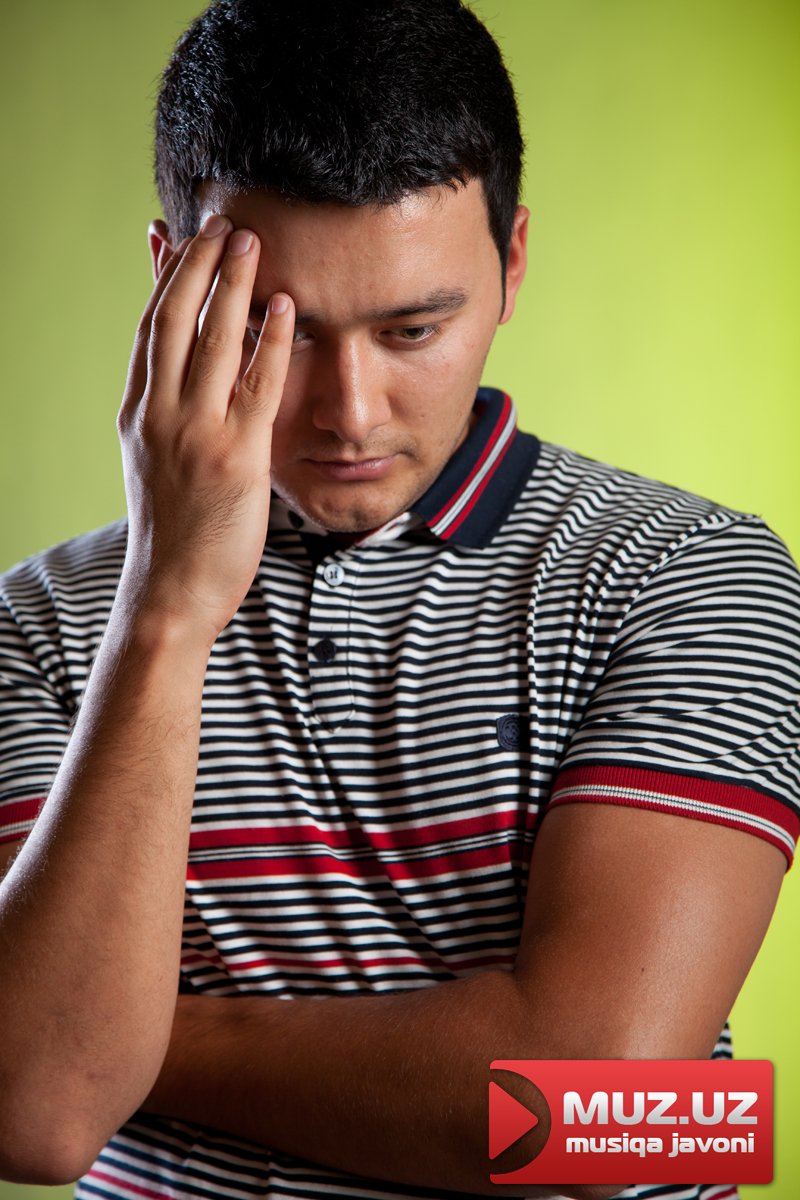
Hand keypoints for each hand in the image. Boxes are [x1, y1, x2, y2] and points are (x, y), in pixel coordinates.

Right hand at [116, 215, 294, 646]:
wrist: (172, 591)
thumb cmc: (173, 530)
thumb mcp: (153, 462)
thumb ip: (165, 413)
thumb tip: (176, 376)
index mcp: (138, 414)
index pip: (148, 329)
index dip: (165, 277)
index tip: (180, 236)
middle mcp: (160, 415)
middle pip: (173, 319)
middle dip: (198, 264)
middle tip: (221, 221)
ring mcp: (196, 434)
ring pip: (211, 341)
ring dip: (232, 284)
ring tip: (252, 241)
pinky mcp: (237, 458)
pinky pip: (257, 386)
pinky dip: (270, 342)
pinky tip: (284, 306)